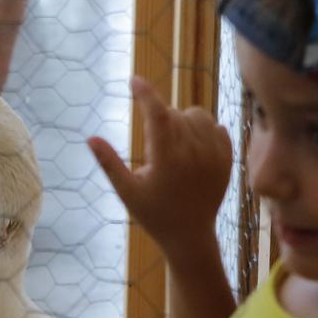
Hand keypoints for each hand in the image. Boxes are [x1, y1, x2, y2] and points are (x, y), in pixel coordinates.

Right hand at [88, 76, 234, 257]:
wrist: (191, 236)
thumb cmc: (154, 214)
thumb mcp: (127, 191)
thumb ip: (109, 163)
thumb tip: (90, 138)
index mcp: (167, 159)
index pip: (157, 114)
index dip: (145, 93)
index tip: (134, 80)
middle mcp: (193, 152)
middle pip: (174, 114)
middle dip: (159, 120)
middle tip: (153, 150)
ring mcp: (214, 154)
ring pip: (197, 115)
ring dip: (183, 121)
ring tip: (173, 144)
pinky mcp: (227, 158)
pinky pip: (217, 127)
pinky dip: (203, 129)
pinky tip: (192, 147)